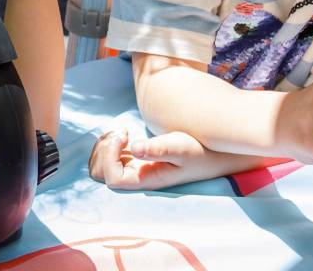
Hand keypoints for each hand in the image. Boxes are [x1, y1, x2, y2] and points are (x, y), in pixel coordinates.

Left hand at [89, 128, 210, 189]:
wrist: (211, 154)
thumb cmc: (197, 151)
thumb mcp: (180, 147)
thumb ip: (158, 149)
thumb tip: (134, 148)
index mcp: (146, 180)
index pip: (112, 178)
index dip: (110, 157)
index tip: (124, 135)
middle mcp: (137, 178)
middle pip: (101, 174)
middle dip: (104, 151)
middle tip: (121, 133)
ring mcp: (134, 170)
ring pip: (102, 166)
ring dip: (105, 147)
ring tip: (122, 133)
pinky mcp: (135, 161)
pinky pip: (110, 157)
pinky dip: (110, 144)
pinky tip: (124, 134)